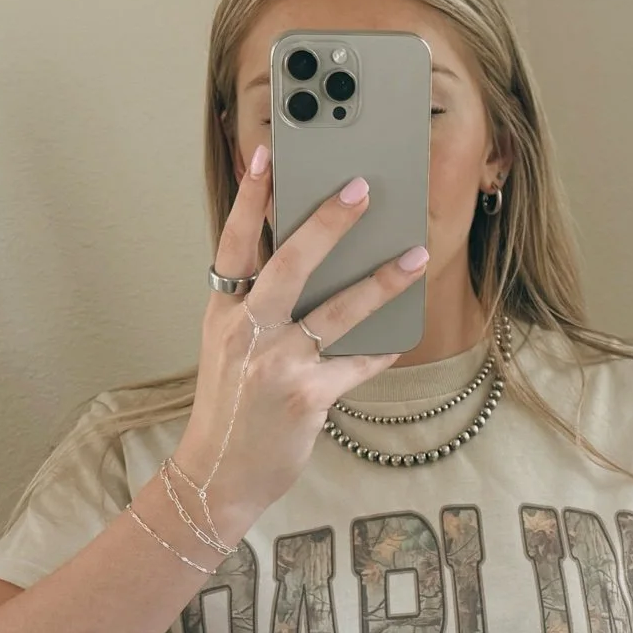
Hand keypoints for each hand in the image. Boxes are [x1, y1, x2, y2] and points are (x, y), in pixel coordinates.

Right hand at [173, 143, 427, 538]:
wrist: (217, 476)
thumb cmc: (230, 408)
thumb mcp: (228, 348)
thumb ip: (256, 305)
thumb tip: (312, 263)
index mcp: (224, 312)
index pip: (234, 243)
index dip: (249, 198)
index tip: (266, 155)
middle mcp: (247, 332)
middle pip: (290, 263)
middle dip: (328, 222)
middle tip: (361, 187)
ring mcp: (276, 364)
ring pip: (337, 311)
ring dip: (381, 281)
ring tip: (414, 255)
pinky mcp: (306, 397)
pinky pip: (356, 363)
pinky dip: (381, 349)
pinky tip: (403, 335)